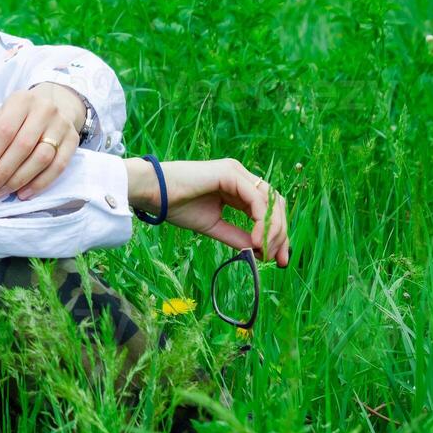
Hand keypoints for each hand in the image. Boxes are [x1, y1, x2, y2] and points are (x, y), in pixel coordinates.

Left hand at [0, 83, 85, 199]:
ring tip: (0, 193)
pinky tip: (23, 194)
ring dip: (18, 180)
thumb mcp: (5, 111)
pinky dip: (40, 184)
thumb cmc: (23, 113)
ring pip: (41, 159)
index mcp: (23, 101)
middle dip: (0, 173)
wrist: (59, 103)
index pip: (4, 130)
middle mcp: (45, 111)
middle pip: (22, 147)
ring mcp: (61, 126)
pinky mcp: (73, 141)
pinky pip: (58, 167)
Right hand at [129, 157, 290, 266]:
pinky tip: (257, 240)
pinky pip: (257, 199)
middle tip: (280, 259)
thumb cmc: (174, 206)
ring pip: (270, 201)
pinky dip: (262, 221)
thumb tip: (260, 251)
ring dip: (274, 229)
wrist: (151, 192)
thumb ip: (237, 236)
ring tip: (266, 252)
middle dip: (281, 233)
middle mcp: (240, 176)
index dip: (276, 233)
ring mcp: (236, 172)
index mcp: (236, 187)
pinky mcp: (230, 173)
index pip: (267, 208)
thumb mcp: (213, 226)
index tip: (278, 259)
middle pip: (275, 203)